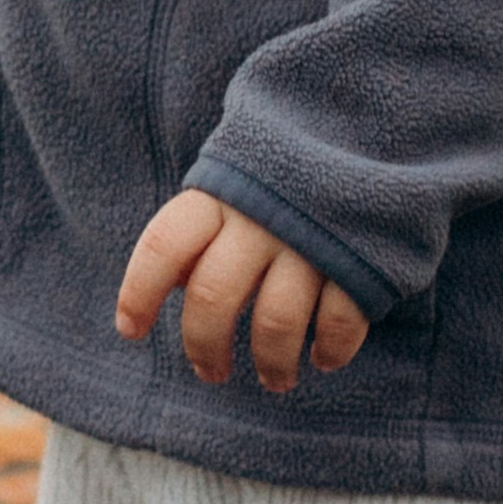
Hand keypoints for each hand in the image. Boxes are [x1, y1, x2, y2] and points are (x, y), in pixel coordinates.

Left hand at [116, 188, 370, 393]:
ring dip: (272, 364)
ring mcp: (311, 241)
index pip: (162, 246)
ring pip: (276, 324)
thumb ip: (202, 226)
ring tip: (275, 379)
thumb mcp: (235, 180)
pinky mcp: (362, 260)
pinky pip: (340, 322)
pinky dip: (331, 349)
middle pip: (214, 298)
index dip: (138, 293)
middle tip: (212, 372)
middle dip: (206, 348)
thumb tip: (170, 285)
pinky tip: (324, 357)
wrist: (373, 124)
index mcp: (219, 195)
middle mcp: (259, 219)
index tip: (129, 331)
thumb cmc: (285, 170)